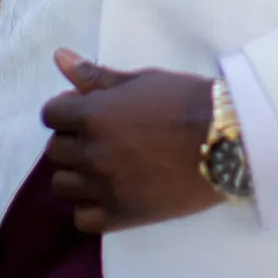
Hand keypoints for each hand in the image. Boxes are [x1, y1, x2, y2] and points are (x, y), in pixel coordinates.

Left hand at [40, 49, 220, 235]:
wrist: (227, 140)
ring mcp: (104, 188)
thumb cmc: (185, 101)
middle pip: (55, 150)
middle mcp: (91, 153)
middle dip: (72, 140)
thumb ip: (95, 75)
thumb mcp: (140, 80)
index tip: (86, 113)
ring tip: (104, 166)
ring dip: (77, 173)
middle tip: (101, 137)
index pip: (50, 115)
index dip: (66, 111)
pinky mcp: (121, 216)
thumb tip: (59, 57)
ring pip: (62, 185)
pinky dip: (89, 207)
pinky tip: (108, 194)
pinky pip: (82, 220)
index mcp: (93, 115)